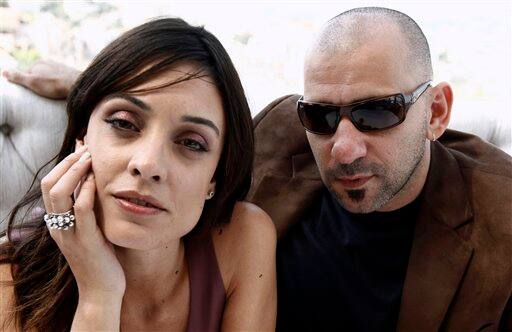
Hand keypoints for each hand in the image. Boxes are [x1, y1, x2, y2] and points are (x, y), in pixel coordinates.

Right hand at [2, 60, 79, 98]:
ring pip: (50, 78)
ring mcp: (60, 67)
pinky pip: (60, 81)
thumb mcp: (32, 82)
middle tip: (43, 95)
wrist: (79, 85)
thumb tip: (3, 72)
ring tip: (53, 95)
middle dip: (39, 85)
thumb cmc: (55, 85)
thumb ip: (17, 77)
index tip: (33, 94)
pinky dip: (59, 86)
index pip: (27, 75)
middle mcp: (49, 62)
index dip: (28, 86)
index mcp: (38, 63)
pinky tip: (61, 92)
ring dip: (50, 86)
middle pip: (39, 76)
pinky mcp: (69, 73)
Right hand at [41, 141, 125, 300]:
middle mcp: (58, 226)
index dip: (63, 164)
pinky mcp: (86, 240)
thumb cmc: (101, 257)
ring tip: (90, 159)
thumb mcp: (90, 228)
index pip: (49, 185)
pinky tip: (95, 180)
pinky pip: (80, 210)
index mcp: (57, 222)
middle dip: (67, 163)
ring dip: (74, 171)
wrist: (102, 289)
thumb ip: (88, 207)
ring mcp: (69, 233)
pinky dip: (85, 191)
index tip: (82, 149)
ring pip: (59, 194)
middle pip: (49, 185)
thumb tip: (93, 183)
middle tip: (86, 149)